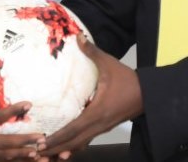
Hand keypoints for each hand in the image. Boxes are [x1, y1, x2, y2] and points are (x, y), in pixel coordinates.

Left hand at [38, 35, 141, 159]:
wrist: (150, 94)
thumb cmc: (129, 80)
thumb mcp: (110, 64)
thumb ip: (92, 52)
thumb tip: (78, 36)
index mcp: (97, 112)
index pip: (73, 129)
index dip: (57, 137)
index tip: (42, 143)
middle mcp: (99, 125)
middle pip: (74, 142)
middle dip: (56, 148)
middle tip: (37, 153)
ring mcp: (103, 128)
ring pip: (81, 144)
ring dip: (64, 149)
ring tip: (48, 154)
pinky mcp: (105, 128)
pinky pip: (87, 140)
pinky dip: (75, 146)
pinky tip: (66, 149)